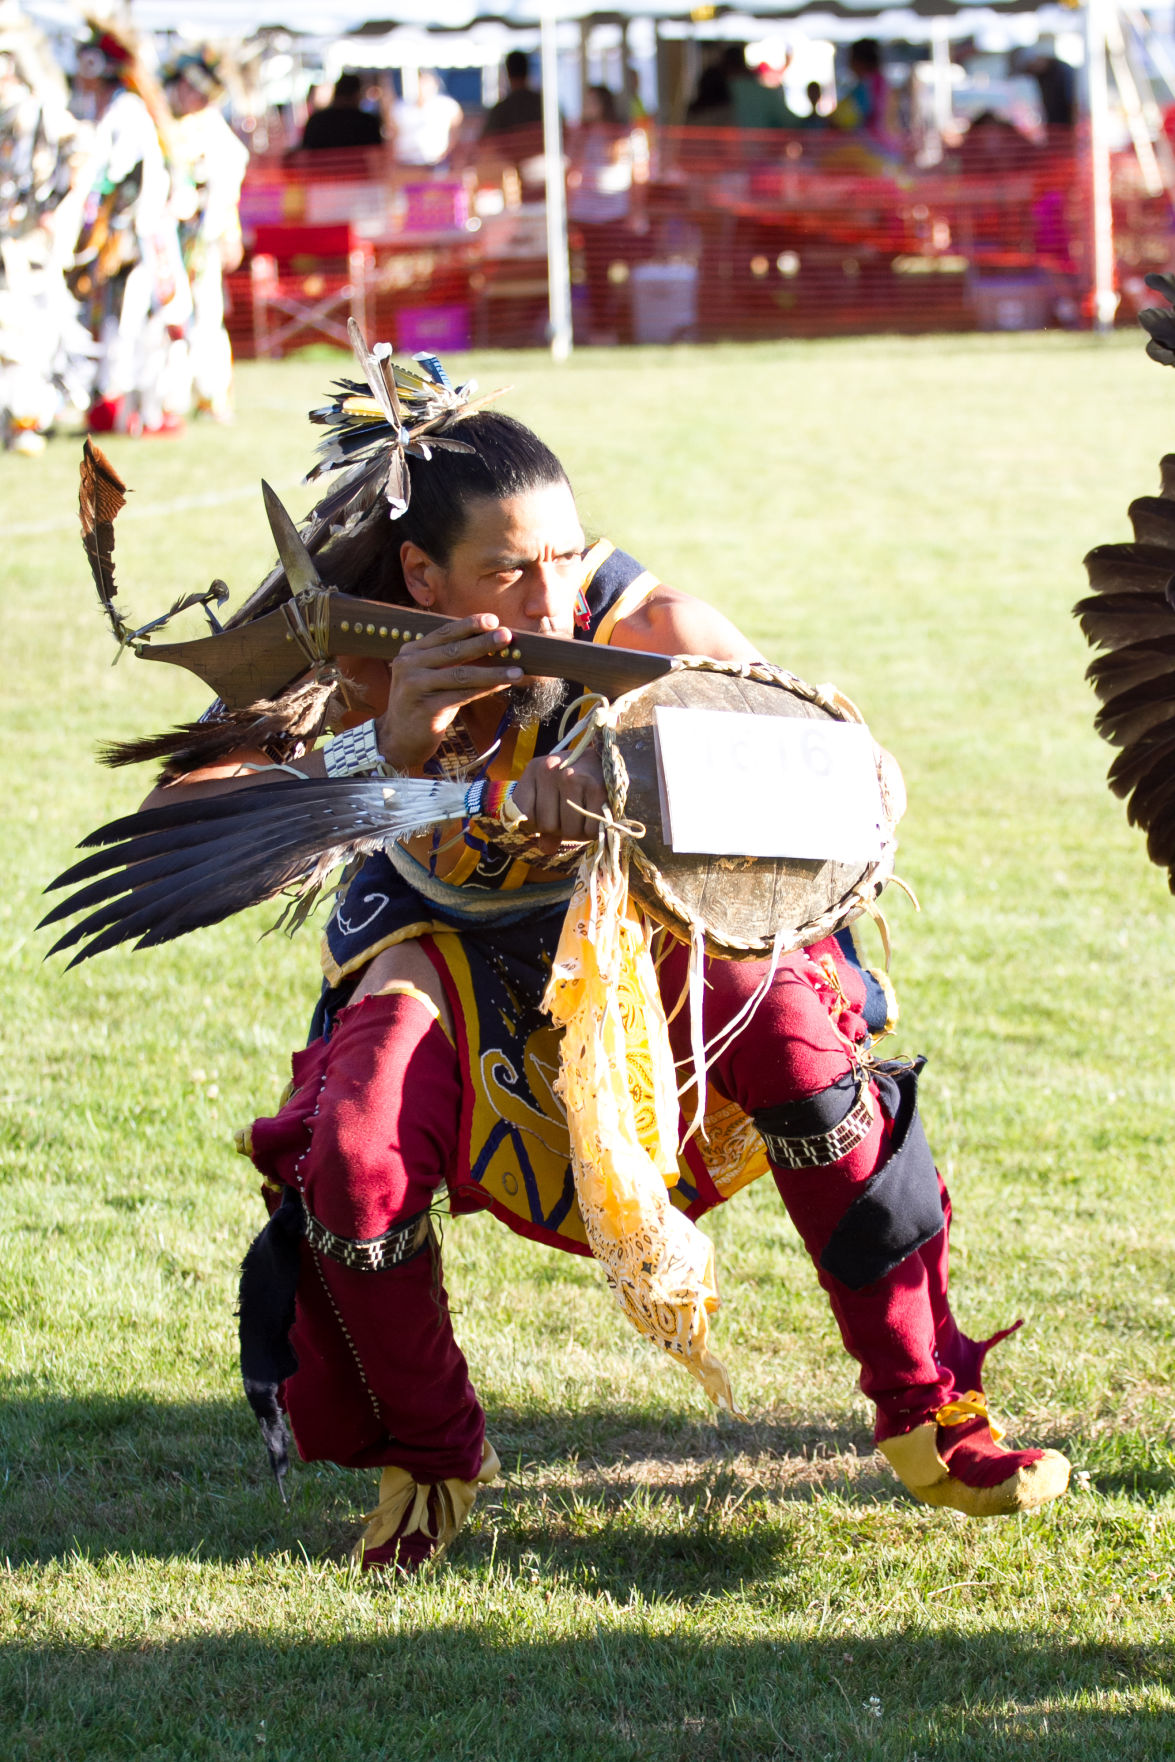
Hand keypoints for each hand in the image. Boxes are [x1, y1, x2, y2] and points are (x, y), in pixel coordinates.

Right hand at [375, 614, 520, 769]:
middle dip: (483, 642)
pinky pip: (462, 695)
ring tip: (517, 670)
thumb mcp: (430, 676)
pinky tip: (503, 685)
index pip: (443, 633)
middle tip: (507, 636)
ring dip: (493, 672)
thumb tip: (488, 643)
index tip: (492, 620)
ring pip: (461, 675)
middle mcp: (409, 665)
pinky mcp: (425, 708)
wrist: (398, 739)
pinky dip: (486, 689)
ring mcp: (415, 686)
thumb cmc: (423, 704)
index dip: (469, 625)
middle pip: (453, 650)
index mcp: (411, 652)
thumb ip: (449, 660)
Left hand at [510, 749, 605, 855]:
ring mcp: (574, 778)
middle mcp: (551, 770)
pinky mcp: (598, 789)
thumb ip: (543, 822)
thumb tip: (546, 848)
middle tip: (574, 814)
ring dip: (579, 831)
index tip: (552, 814)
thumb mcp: (552, 794)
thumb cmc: (577, 780)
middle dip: (561, 829)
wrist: (611, 760)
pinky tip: (598, 815)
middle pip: (548, 826)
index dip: (539, 824)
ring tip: (586, 814)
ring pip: (569, 830)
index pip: (525, 816)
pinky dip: (594, 831)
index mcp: (535, 770)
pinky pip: (590, 829)